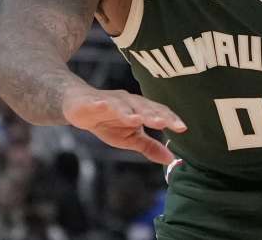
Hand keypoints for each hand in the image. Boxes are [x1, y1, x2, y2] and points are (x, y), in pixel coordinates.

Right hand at [62, 86, 185, 164]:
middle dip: (153, 114)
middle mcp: (129, 102)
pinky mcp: (91, 102)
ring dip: (129, 111)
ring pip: (121, 105)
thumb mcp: (130, 138)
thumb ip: (150, 147)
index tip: (182, 129)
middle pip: (143, 107)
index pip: (158, 112)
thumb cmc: (110, 122)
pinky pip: (96, 103)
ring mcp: (110, 101)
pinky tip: (102, 105)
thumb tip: (171, 160)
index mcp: (141, 109)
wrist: (80, 106)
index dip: (170, 119)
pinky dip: (99, 104)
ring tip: (137, 119)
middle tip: (163, 123)